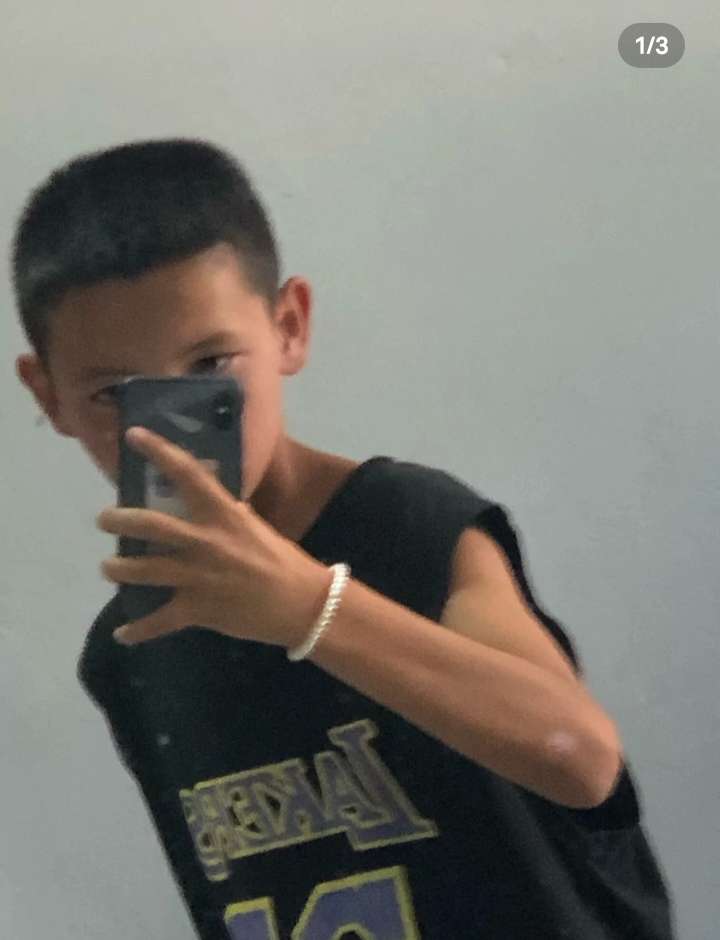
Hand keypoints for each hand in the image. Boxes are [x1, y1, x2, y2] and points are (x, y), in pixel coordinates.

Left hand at [97, 426, 332, 646]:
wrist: (302, 603)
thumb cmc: (282, 560)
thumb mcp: (255, 526)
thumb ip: (228, 513)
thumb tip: (211, 496)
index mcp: (223, 514)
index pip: (187, 473)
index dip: (158, 451)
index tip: (133, 435)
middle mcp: (206, 541)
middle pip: (150, 525)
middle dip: (119, 519)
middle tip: (105, 518)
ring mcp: (198, 576)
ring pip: (144, 570)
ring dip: (118, 569)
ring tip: (108, 567)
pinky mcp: (197, 609)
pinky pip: (158, 621)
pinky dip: (137, 630)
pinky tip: (123, 634)